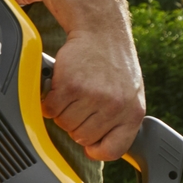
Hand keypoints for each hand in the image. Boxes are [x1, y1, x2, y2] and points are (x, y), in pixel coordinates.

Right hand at [42, 20, 145, 160]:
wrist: (102, 32)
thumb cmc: (114, 65)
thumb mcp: (130, 95)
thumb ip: (119, 121)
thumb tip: (100, 148)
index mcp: (133, 113)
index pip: (113, 151)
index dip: (97, 150)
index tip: (90, 144)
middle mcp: (115, 106)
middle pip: (82, 138)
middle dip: (77, 125)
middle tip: (81, 105)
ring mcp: (93, 96)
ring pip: (64, 124)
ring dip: (63, 112)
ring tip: (74, 93)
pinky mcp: (70, 85)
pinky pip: (50, 110)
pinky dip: (49, 102)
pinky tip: (60, 88)